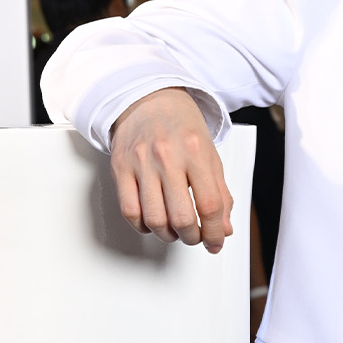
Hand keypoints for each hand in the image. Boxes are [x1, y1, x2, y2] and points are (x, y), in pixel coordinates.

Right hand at [110, 87, 232, 252]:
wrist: (149, 99)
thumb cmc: (181, 127)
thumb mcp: (210, 155)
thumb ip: (220, 193)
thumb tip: (223, 229)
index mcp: (195, 152)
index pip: (210, 205)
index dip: (214, 232)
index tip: (215, 242)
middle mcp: (167, 156)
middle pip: (181, 216)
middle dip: (192, 237)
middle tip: (195, 237)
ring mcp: (141, 162)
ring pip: (154, 219)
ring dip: (168, 235)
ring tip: (175, 231)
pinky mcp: (120, 168)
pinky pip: (129, 211)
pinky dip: (143, 226)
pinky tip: (153, 222)